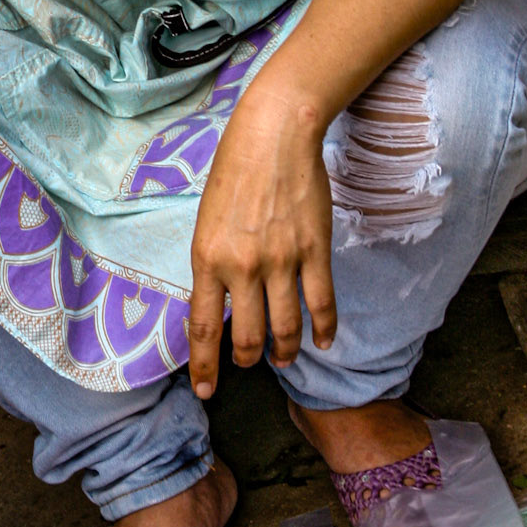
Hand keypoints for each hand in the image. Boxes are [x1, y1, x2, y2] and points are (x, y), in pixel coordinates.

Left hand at [187, 93, 336, 399]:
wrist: (273, 135)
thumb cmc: (234, 172)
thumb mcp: (206, 221)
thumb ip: (212, 263)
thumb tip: (219, 300)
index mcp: (207, 258)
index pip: (203, 326)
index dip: (205, 365)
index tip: (206, 390)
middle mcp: (242, 267)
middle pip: (247, 336)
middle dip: (247, 359)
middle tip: (249, 364)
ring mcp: (281, 261)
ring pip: (285, 328)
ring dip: (283, 351)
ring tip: (281, 359)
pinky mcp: (314, 251)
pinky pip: (321, 304)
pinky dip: (324, 330)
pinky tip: (323, 342)